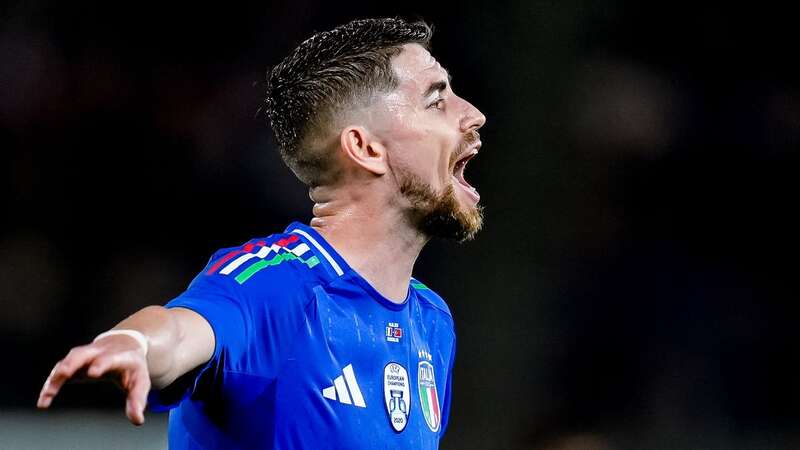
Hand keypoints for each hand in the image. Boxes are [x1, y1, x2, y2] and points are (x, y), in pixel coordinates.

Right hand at [37, 334, 151, 424]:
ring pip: (68, 360)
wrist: (124, 343)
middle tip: (64, 372)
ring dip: (57, 374)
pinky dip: (51, 384)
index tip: (93, 373)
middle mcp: (99, 352)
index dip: (101, 363)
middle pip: (83, 353)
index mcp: (119, 356)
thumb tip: (137, 420)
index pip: (110, 358)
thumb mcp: (140, 381)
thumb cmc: (132, 366)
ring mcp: (85, 354)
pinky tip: (44, 400)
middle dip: (73, 362)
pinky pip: (59, 371)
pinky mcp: (74, 361)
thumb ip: (137, 399)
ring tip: (48, 391)